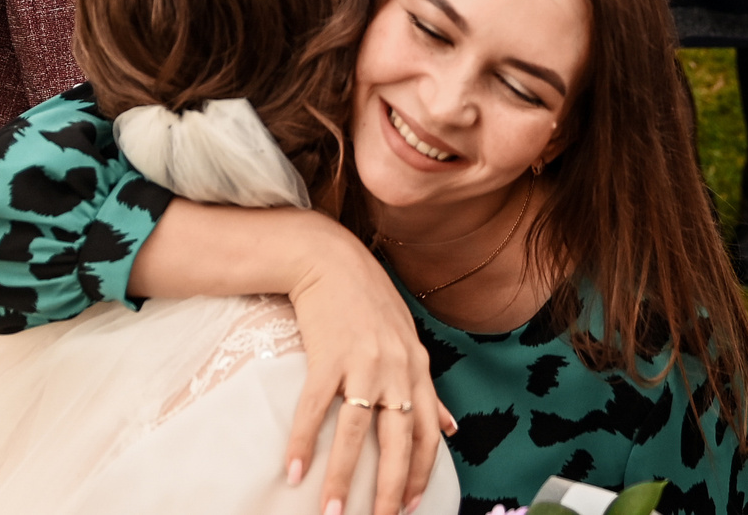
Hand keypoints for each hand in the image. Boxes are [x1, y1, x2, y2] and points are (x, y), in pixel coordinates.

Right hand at [286, 231, 449, 514]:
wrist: (328, 258)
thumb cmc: (368, 301)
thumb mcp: (408, 340)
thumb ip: (429, 387)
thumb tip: (453, 428)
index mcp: (417, 367)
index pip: (428, 432)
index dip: (420, 473)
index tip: (409, 507)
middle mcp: (396, 368)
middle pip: (398, 440)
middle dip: (389, 489)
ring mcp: (363, 362)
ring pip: (356, 432)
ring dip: (342, 476)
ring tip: (331, 510)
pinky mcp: (328, 354)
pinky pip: (316, 407)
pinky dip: (304, 441)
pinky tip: (294, 469)